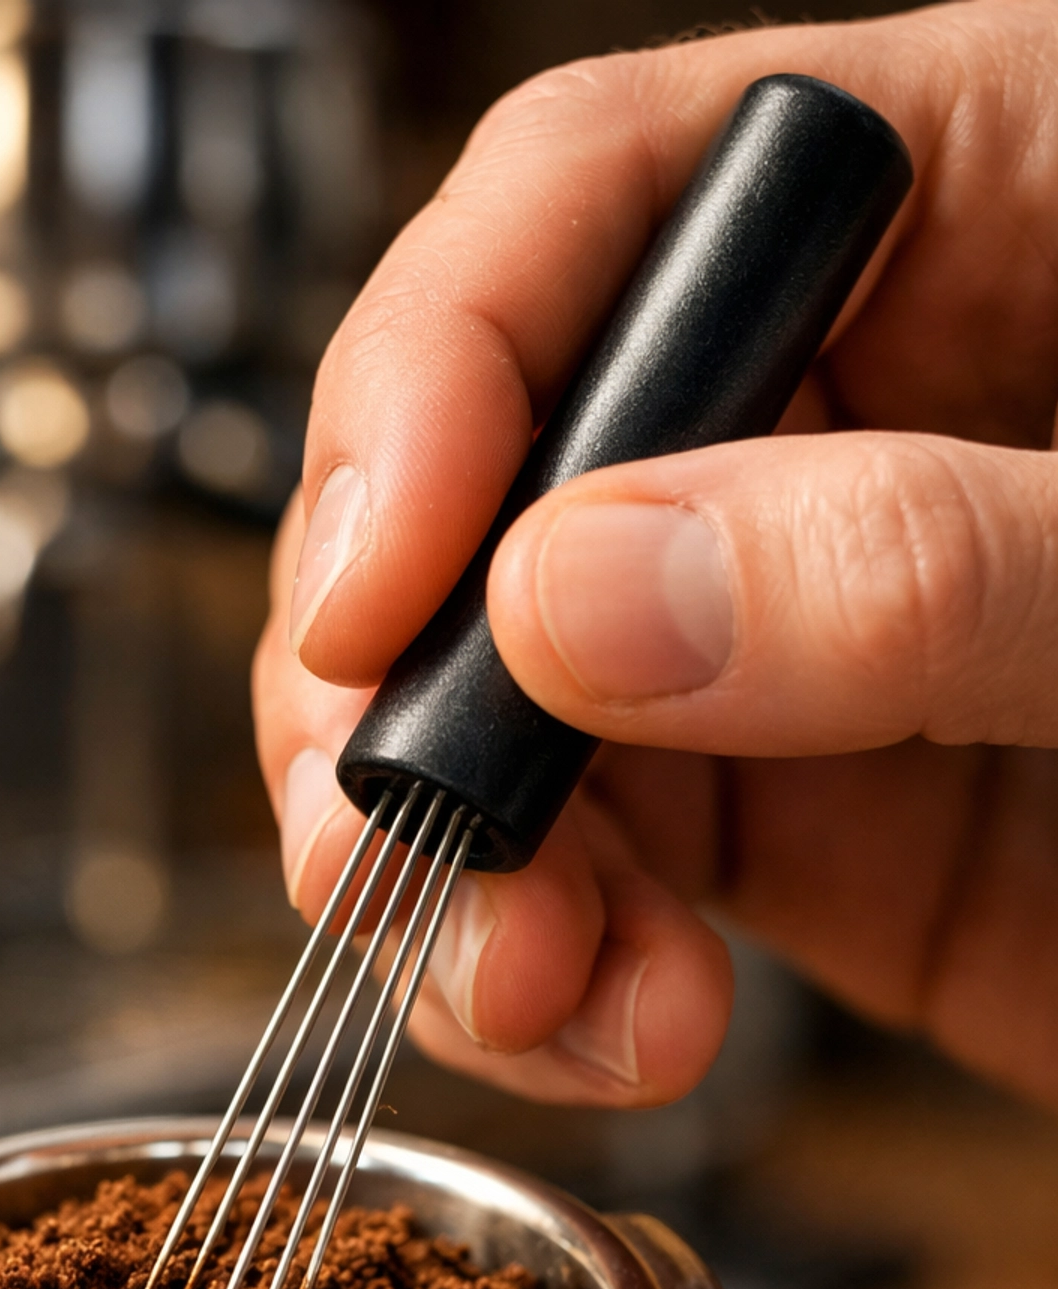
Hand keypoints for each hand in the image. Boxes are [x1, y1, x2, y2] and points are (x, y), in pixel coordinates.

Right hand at [252, 0, 1057, 1112]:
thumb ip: (935, 562)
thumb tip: (595, 595)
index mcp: (978, 199)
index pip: (604, 203)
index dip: (438, 383)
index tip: (380, 591)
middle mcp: (845, 411)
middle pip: (493, 483)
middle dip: (402, 684)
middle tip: (400, 843)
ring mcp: (802, 630)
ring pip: (505, 706)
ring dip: (456, 861)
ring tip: (524, 981)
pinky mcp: (803, 820)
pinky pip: (598, 864)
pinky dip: (549, 963)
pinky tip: (604, 1018)